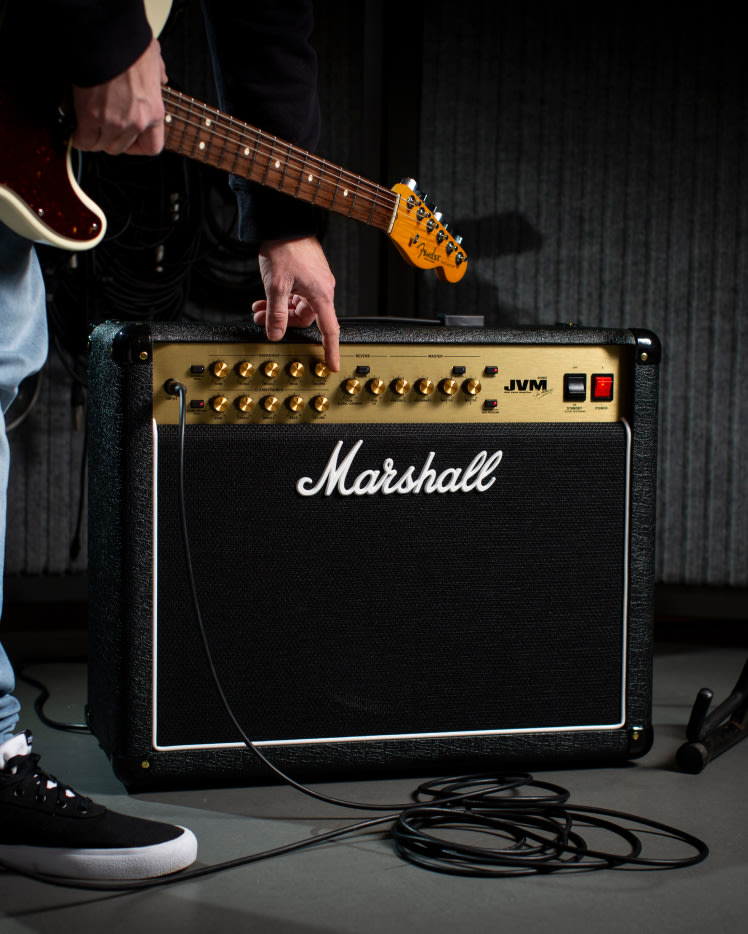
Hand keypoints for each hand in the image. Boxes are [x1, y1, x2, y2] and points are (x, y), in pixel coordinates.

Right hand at [71, 37, 167, 155]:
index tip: (128, 140)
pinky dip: (78, 136)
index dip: (137, 146)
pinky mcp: (91, 117)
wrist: (108, 35)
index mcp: (154, 111)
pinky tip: (75, 127)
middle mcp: (137, 122)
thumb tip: (160, 76)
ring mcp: (114, 122)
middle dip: (109, 139)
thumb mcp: (154, 60)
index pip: (152, 147)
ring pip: (100, 145)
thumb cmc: (129, 43)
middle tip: (100, 128)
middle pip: (120, 147)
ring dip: (92, 137)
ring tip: (86, 125)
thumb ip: (158, 73)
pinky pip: (83, 140)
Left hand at [252, 236, 339, 370]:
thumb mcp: (276, 286)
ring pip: (298, 306)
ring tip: (259, 307)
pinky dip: (282, 298)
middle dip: (282, 321)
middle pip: (305, 318)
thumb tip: (276, 334)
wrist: (284, 223)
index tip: (331, 365)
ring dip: (278, 309)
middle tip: (262, 320)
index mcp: (321, 295)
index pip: (329, 330)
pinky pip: (296, 294)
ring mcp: (316, 281)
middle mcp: (322, 289)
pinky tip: (266, 297)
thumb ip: (276, 314)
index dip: (330, 350)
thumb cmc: (284, 249)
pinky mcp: (308, 274)